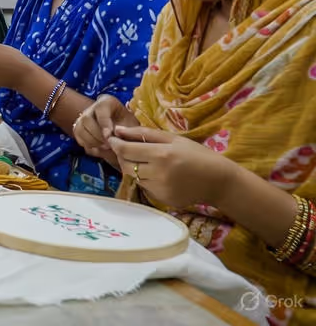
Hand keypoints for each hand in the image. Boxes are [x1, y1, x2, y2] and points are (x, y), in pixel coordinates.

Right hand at [74, 94, 138, 161]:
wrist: (122, 130)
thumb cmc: (128, 125)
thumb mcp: (132, 124)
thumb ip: (126, 129)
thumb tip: (115, 135)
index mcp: (106, 102)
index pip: (100, 109)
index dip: (104, 123)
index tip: (109, 135)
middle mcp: (91, 109)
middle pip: (86, 120)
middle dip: (97, 135)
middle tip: (109, 145)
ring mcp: (82, 120)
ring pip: (80, 130)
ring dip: (92, 142)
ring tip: (105, 147)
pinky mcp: (79, 131)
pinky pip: (79, 139)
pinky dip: (89, 146)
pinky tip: (100, 149)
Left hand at [109, 126, 240, 208]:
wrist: (219, 181)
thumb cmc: (197, 155)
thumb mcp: (173, 139)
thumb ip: (143, 133)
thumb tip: (118, 130)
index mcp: (161, 155)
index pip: (126, 150)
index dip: (115, 143)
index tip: (111, 138)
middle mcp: (158, 173)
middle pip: (125, 165)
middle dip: (122, 156)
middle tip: (128, 149)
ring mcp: (160, 189)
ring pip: (134, 177)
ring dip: (134, 168)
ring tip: (146, 160)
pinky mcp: (162, 200)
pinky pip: (145, 188)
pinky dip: (145, 180)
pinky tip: (158, 174)